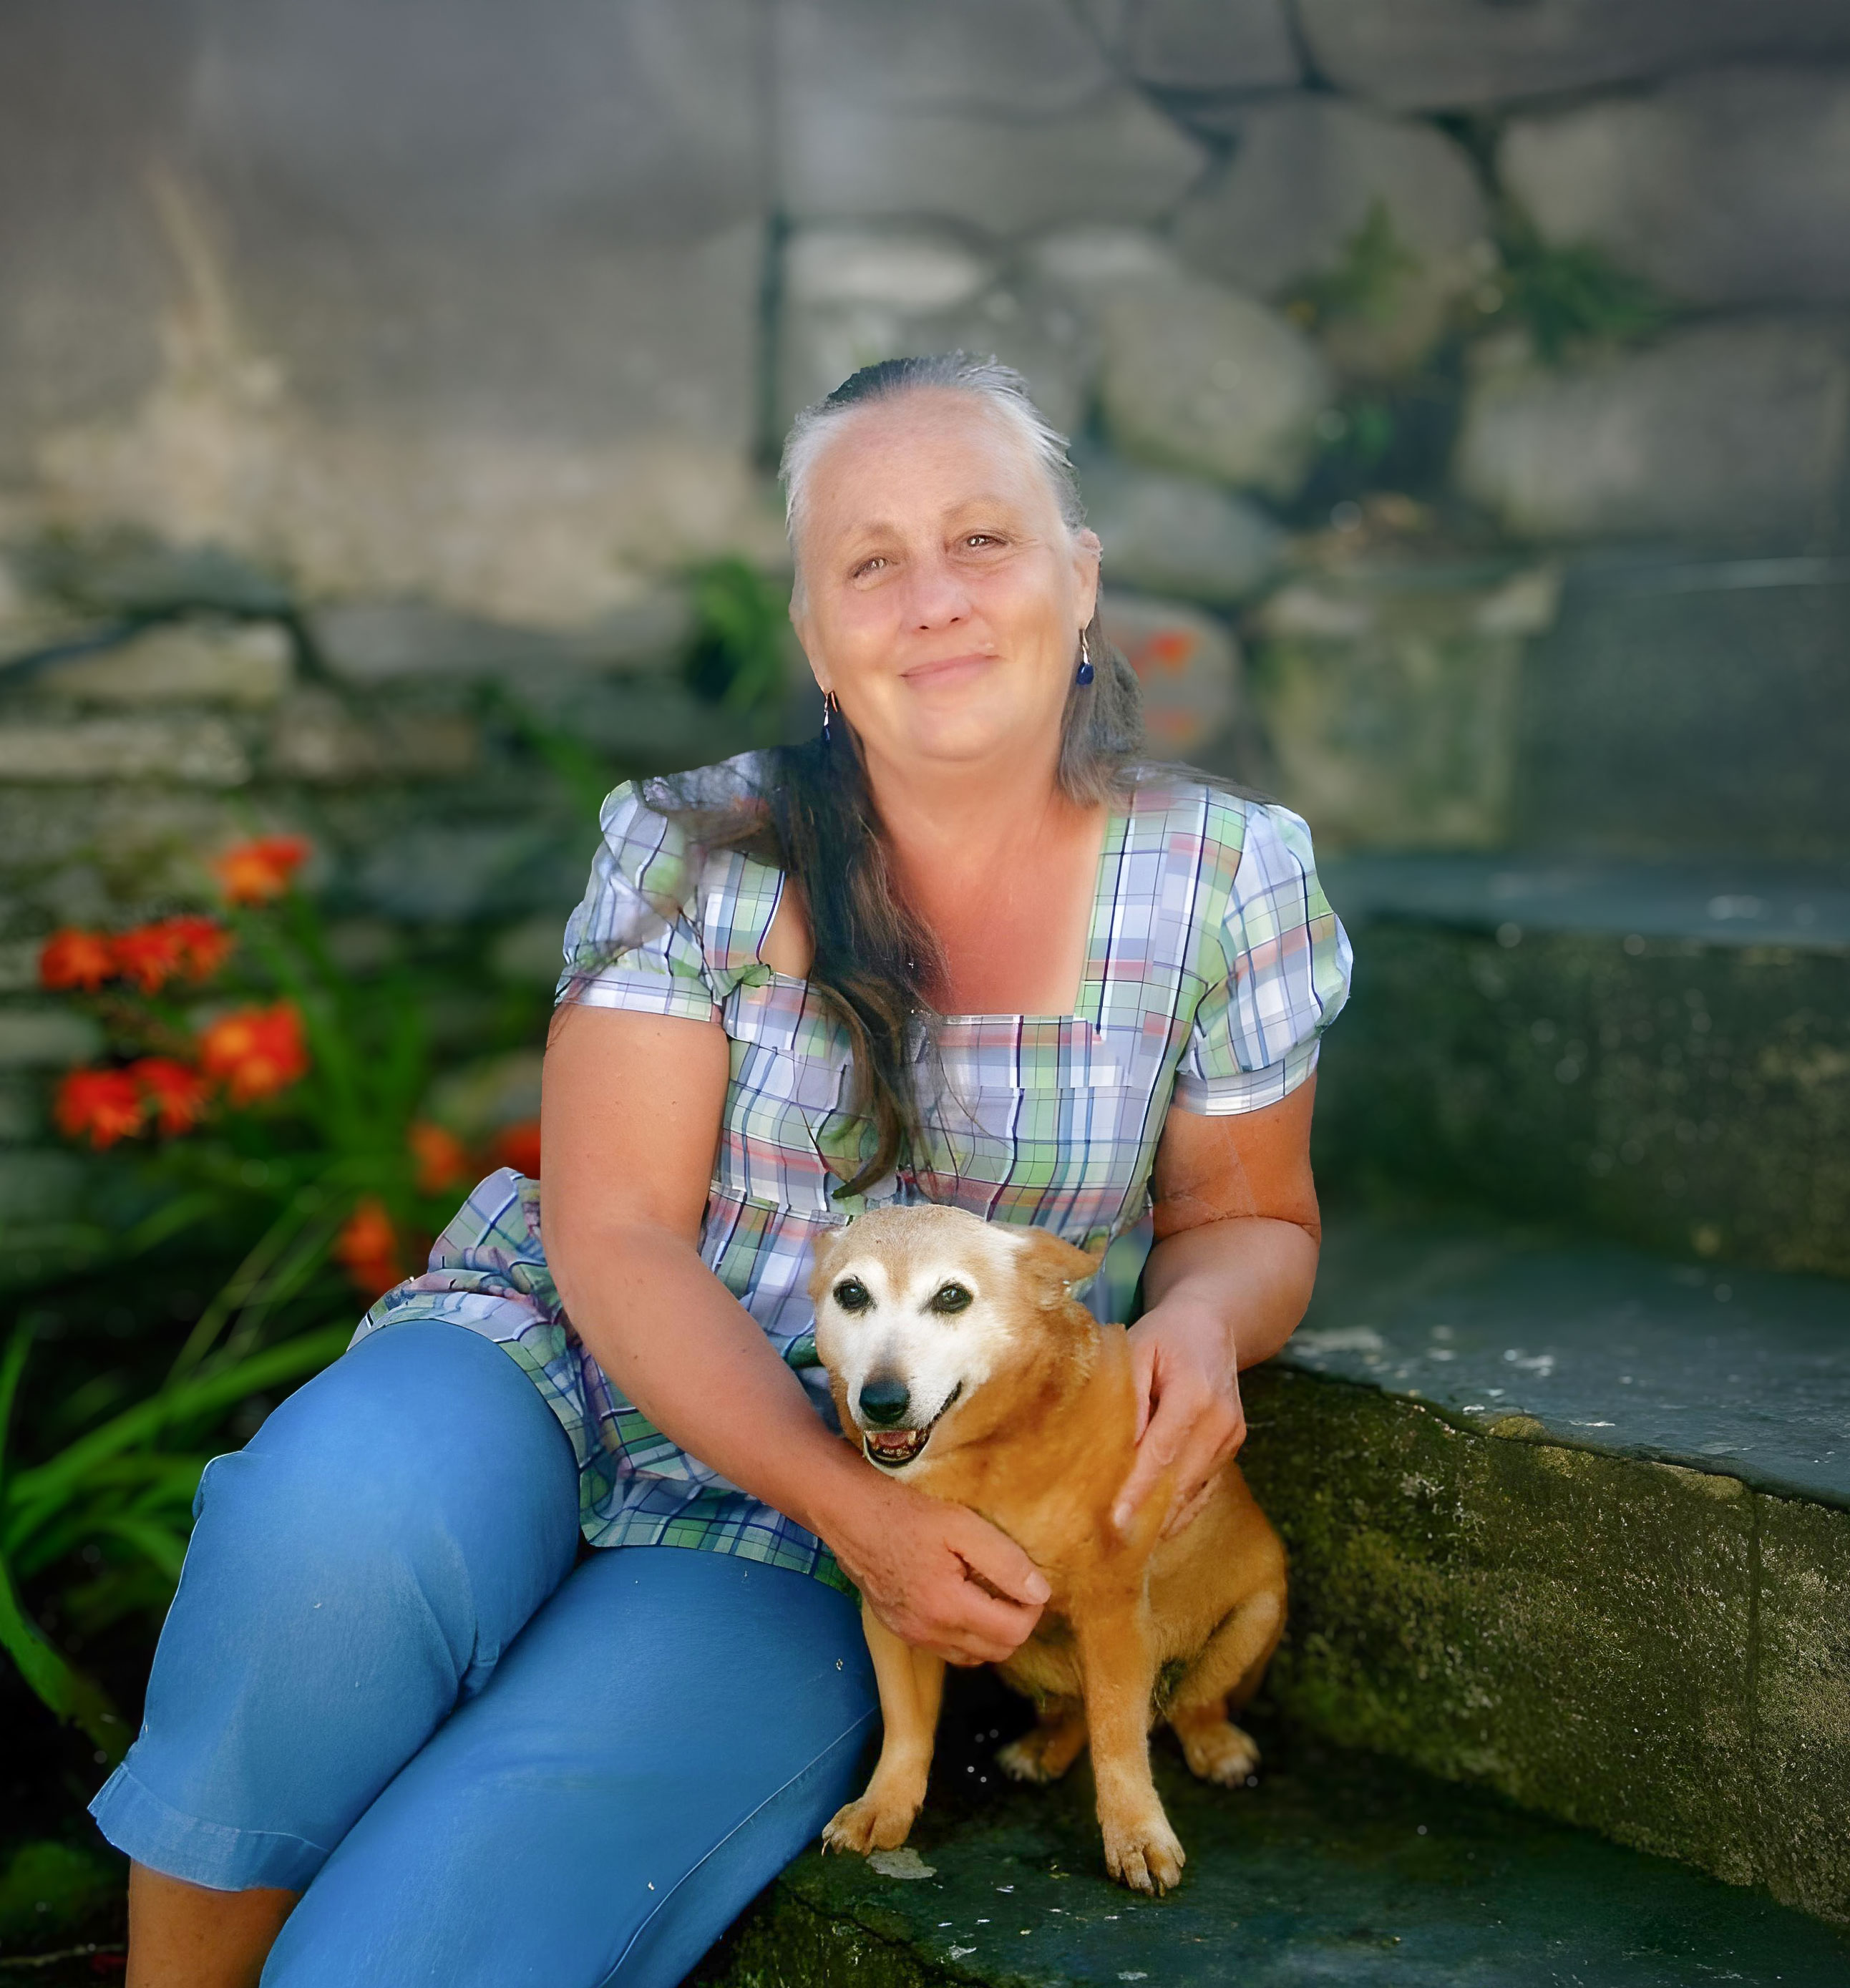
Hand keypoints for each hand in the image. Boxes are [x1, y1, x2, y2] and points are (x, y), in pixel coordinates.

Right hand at [817, 1464, 1048, 1666]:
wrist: (852, 1518)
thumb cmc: (907, 1516)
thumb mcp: (962, 1525)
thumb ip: (1004, 1561)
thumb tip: (1039, 1592)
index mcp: (948, 1607)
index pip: (1013, 1632)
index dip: (1032, 1609)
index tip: (1031, 1582)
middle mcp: (931, 1633)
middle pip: (998, 1652)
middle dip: (1016, 1623)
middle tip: (1013, 1587)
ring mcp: (914, 1637)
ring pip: (974, 1657)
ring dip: (992, 1634)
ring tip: (990, 1595)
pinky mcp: (902, 1633)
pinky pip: (949, 1651)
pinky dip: (967, 1637)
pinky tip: (963, 1604)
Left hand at [1113, 1298, 1245, 1541]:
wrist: (1213, 1323)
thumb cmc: (1164, 1335)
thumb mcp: (1135, 1349)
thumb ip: (1124, 1396)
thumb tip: (1110, 1448)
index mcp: (1194, 1394)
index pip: (1160, 1453)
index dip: (1136, 1490)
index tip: (1114, 1522)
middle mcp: (1220, 1421)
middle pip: (1178, 1479)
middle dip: (1145, 1513)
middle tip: (1110, 1543)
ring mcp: (1232, 1436)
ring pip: (1191, 1488)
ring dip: (1161, 1516)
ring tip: (1126, 1543)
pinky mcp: (1233, 1445)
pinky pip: (1204, 1486)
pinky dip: (1180, 1508)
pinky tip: (1155, 1526)